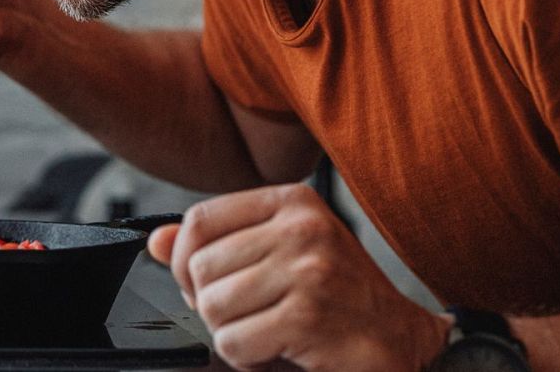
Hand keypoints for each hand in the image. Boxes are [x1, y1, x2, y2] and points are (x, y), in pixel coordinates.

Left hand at [148, 184, 449, 370]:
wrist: (403, 342)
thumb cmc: (339, 299)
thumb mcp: (280, 257)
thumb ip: (219, 245)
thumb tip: (156, 241)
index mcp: (292, 203)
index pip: (200, 220)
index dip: (183, 260)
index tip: (199, 285)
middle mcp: (302, 228)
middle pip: (201, 267)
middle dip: (212, 306)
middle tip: (251, 318)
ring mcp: (307, 270)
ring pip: (213, 308)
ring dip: (232, 335)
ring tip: (270, 333)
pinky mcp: (308, 315)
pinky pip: (234, 343)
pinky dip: (248, 359)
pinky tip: (282, 351)